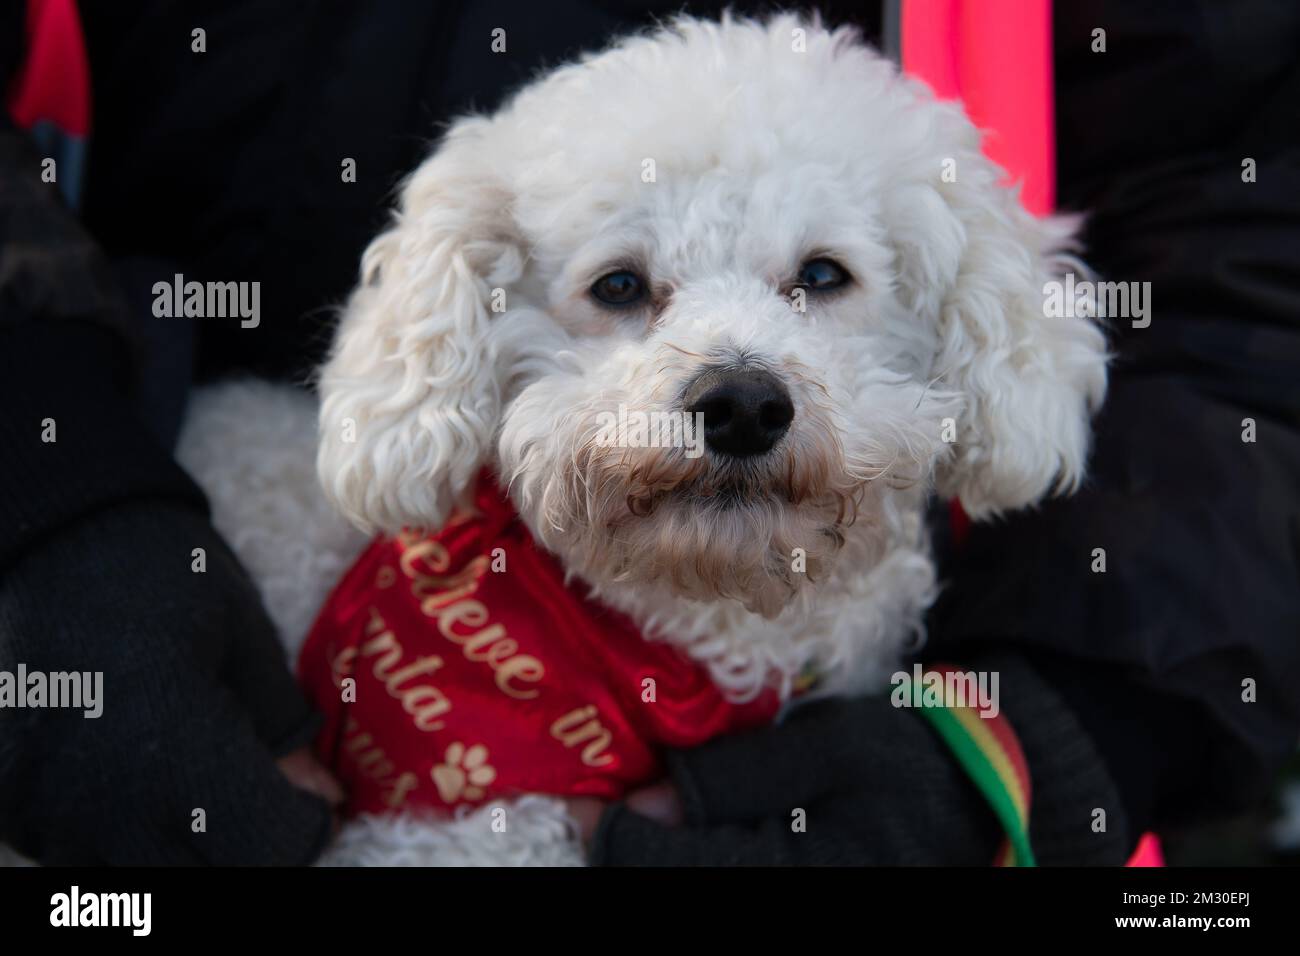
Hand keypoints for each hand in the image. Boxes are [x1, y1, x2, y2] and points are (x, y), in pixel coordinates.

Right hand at [0, 502, 335, 863]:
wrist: (45, 539)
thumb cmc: (162, 575)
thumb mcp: (244, 639)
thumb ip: (281, 729)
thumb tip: (321, 797)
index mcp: (174, 747)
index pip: (269, 848)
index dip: (306, 829)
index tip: (316, 803)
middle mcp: (102, 799)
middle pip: (209, 876)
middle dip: (252, 847)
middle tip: (267, 803)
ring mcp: (44, 813)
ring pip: (144, 877)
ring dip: (188, 850)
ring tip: (205, 792)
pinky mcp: (7, 808)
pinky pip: (82, 858)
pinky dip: (127, 841)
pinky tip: (145, 787)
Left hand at [588, 693, 1006, 865]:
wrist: (981, 806)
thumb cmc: (912, 763)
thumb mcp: (828, 748)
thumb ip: (734, 777)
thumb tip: (642, 801)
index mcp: (789, 878)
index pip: (661, 868)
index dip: (609, 832)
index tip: (578, 797)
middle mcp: (781, 904)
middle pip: (666, 885)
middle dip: (628, 846)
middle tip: (599, 802)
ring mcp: (786, 904)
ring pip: (689, 885)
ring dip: (656, 854)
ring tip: (636, 812)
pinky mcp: (793, 894)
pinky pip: (723, 881)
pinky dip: (692, 857)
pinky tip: (685, 829)